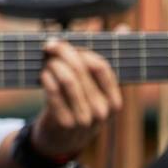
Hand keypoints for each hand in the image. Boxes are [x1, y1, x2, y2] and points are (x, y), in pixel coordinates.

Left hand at [30, 37, 123, 159]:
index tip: (66, 42)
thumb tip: (124, 28)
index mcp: (114, 100)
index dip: (81, 50)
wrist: (62, 140)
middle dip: (62, 52)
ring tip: (46, 60)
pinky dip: (46, 78)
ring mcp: (83, 119)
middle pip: (80, 69)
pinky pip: (53, 93)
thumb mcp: (95, 87)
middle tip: (49, 45)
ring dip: (53, 64)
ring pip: (67, 79)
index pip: (101, 66)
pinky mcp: (64, 124)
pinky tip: (43, 73)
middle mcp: (102, 111)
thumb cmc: (80, 105)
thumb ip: (108, 56)